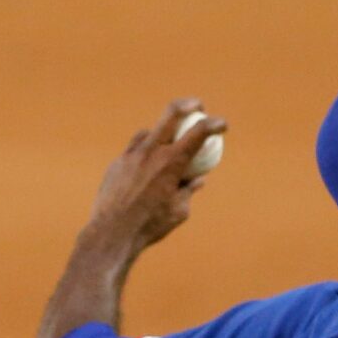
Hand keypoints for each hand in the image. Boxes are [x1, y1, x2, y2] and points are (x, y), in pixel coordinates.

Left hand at [86, 100, 227, 260]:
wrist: (114, 231)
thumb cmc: (151, 225)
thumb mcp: (179, 210)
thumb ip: (189, 190)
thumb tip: (198, 179)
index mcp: (171, 163)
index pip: (198, 134)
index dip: (214, 125)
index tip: (223, 124)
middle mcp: (152, 151)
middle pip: (171, 114)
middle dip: (188, 105)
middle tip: (197, 106)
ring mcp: (133, 154)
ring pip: (150, 132)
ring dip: (163, 134)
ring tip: (169, 147)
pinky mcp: (119, 162)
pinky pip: (136, 149)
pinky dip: (147, 152)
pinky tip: (149, 163)